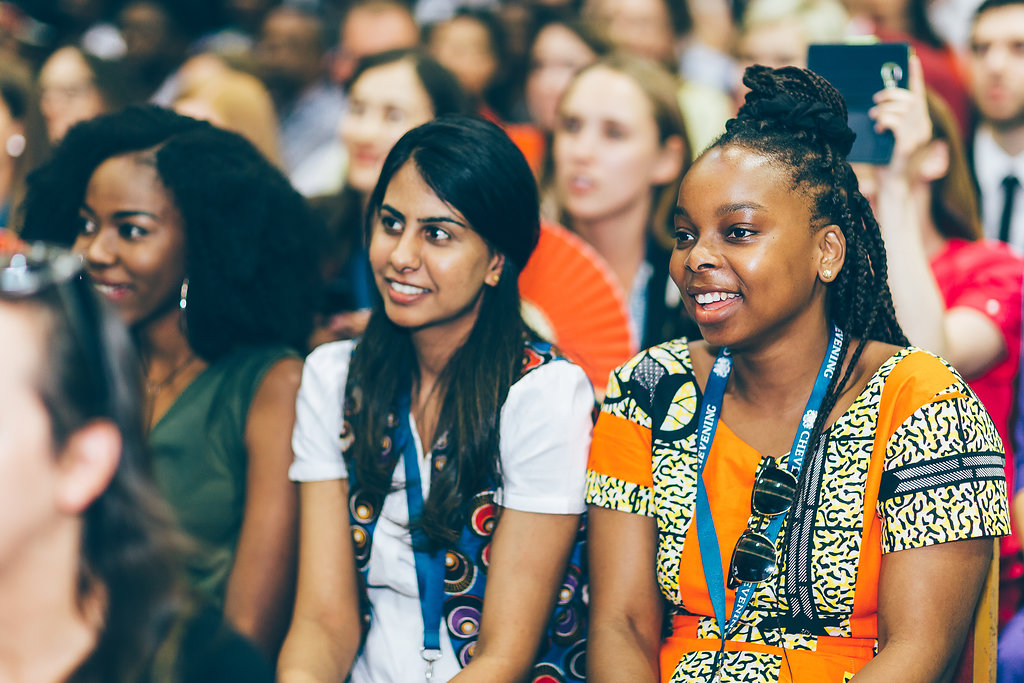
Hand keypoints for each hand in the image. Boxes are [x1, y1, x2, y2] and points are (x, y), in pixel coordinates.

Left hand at [869, 54, 930, 176]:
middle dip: (891, 94)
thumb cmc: (886, 158)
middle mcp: (923, 127)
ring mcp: (918, 136)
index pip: (920, 94)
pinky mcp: (908, 145)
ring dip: (884, 110)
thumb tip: (876, 100)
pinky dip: (884, 122)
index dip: (915, 76)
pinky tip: (879, 130)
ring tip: (874, 117)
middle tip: (876, 99)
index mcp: (920, 122)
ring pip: (902, 109)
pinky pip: (896, 123)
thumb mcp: (888, 134)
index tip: (911, 59)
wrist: (891, 183)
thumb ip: (889, 118)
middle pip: (910, 99)